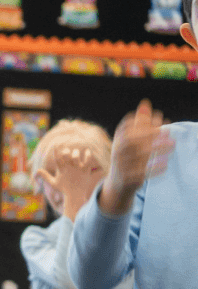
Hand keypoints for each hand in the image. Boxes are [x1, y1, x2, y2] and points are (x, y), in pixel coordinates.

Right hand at [35, 145, 103, 219]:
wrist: (75, 196)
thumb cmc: (64, 189)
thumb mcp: (53, 183)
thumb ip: (45, 176)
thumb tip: (36, 171)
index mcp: (61, 170)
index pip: (56, 158)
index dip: (55, 150)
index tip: (55, 144)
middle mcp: (69, 168)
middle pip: (66, 155)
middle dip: (65, 151)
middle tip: (67, 152)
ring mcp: (77, 169)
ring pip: (76, 156)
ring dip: (75, 152)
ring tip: (75, 153)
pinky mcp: (85, 171)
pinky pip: (88, 160)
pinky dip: (88, 154)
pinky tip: (87, 152)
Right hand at [100, 100, 173, 214]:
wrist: (117, 184)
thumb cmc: (127, 158)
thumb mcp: (130, 141)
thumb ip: (139, 123)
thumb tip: (145, 103)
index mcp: (117, 141)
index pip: (125, 129)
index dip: (141, 122)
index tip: (158, 117)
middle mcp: (117, 153)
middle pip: (130, 141)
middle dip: (148, 133)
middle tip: (167, 128)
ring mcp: (121, 166)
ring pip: (137, 157)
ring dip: (156, 149)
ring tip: (172, 143)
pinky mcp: (128, 179)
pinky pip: (141, 174)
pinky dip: (153, 169)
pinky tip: (165, 163)